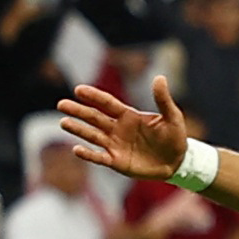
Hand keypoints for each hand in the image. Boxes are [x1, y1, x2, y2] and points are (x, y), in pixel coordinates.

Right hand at [58, 75, 191, 181]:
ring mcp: (115, 145)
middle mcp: (118, 129)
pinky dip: (88, 154)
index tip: (78, 89)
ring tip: (64, 122)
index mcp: (129, 115)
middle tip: (61, 104)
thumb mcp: (172, 117)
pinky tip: (76, 149)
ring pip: (93, 135)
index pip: (107, 103)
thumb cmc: (175, 137)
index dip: (94, 96)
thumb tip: (159, 77)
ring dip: (78, 129)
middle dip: (78, 111)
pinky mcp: (117, 162)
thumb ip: (163, 100)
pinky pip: (99, 157)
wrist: (178, 161)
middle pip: (95, 118)